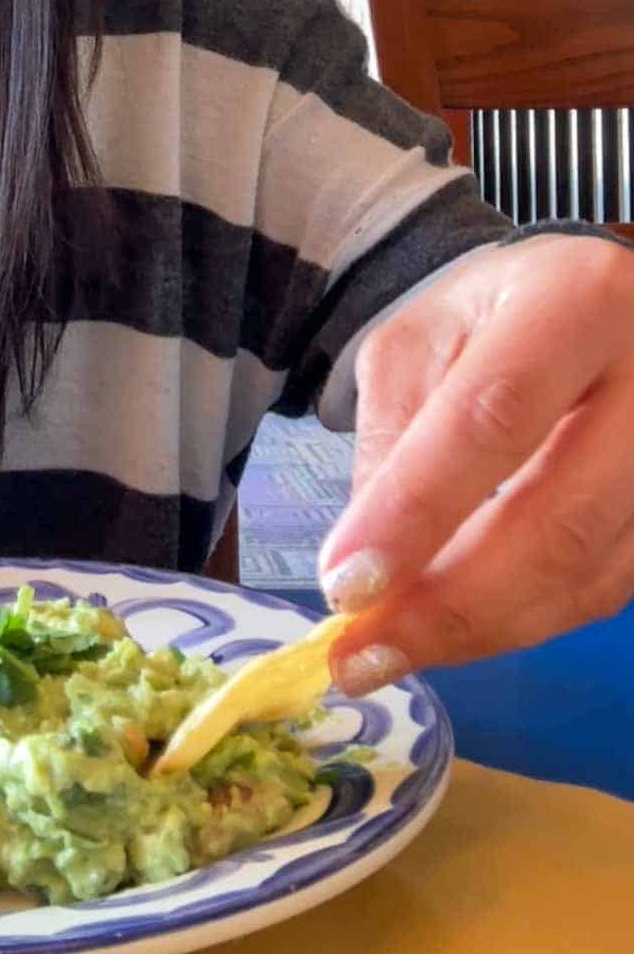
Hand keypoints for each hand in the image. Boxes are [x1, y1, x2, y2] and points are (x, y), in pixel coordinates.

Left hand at [317, 235, 633, 691]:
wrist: (599, 306)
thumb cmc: (499, 317)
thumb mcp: (423, 340)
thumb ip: (394, 437)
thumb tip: (370, 567)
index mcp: (576, 303)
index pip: (493, 418)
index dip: (418, 510)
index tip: (348, 586)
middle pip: (560, 517)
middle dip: (452, 602)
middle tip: (364, 653)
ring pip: (589, 573)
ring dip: (484, 628)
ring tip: (393, 650)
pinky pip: (609, 591)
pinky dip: (528, 620)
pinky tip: (464, 625)